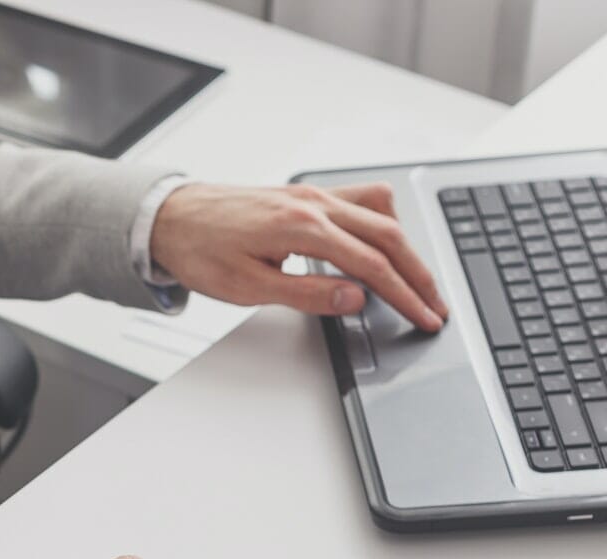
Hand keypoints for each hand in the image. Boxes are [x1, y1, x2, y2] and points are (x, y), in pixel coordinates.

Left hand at [148, 182, 448, 330]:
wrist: (170, 217)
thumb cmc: (201, 251)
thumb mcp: (249, 287)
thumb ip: (307, 294)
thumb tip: (356, 298)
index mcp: (302, 228)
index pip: (372, 265)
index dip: (405, 295)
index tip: (425, 316)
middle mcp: (314, 203)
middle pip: (389, 236)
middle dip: (419, 274)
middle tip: (436, 305)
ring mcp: (313, 194)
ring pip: (381, 213)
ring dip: (406, 247)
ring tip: (418, 281)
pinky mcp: (307, 194)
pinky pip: (361, 200)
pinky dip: (383, 222)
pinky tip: (385, 245)